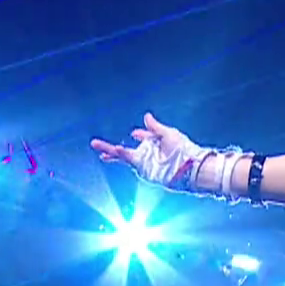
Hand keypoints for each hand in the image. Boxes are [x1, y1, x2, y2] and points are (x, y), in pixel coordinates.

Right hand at [89, 113, 207, 190]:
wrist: (190, 166)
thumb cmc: (184, 150)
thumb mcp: (168, 134)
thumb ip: (155, 127)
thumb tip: (146, 116)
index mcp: (155, 144)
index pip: (144, 138)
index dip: (140, 134)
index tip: (135, 133)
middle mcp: (148, 154)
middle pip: (125, 150)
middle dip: (110, 147)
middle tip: (93, 144)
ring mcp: (145, 162)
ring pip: (124, 157)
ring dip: (112, 152)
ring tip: (99, 149)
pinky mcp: (144, 169)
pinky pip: (130, 161)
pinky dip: (123, 155)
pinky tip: (117, 149)